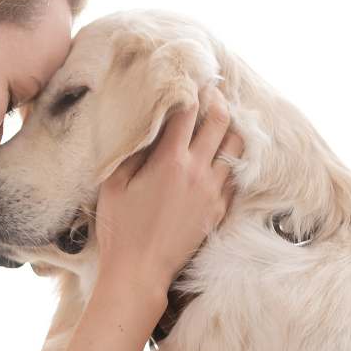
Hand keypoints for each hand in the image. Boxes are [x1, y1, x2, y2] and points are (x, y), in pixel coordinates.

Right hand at [93, 84, 243, 316]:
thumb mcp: (114, 184)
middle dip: (217, 100)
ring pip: (236, 147)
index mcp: (170, 161)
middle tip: (211, 90)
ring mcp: (213, 192)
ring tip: (222, 118)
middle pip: (219, 122)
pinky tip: (224, 155)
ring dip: (230, 128)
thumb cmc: (120, 228)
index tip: (189, 79)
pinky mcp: (219, 211)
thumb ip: (131, 151)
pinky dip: (233, 159)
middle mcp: (198, 172)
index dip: (190, 91)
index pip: (187, 113)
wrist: (140, 271)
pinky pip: (235, 176)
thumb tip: (144, 127)